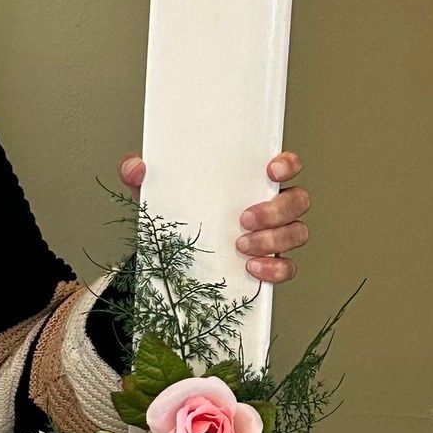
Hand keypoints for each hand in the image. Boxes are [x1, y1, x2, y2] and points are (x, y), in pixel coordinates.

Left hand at [118, 151, 310, 284]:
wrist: (168, 254)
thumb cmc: (173, 211)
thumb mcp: (154, 192)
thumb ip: (138, 174)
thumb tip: (135, 166)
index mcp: (251, 180)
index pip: (285, 165)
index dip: (288, 163)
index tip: (271, 169)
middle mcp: (270, 205)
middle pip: (297, 200)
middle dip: (275, 210)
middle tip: (243, 220)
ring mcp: (274, 234)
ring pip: (297, 232)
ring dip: (274, 240)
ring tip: (241, 246)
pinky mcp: (271, 262)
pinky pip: (287, 267)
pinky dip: (275, 269)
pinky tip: (252, 269)